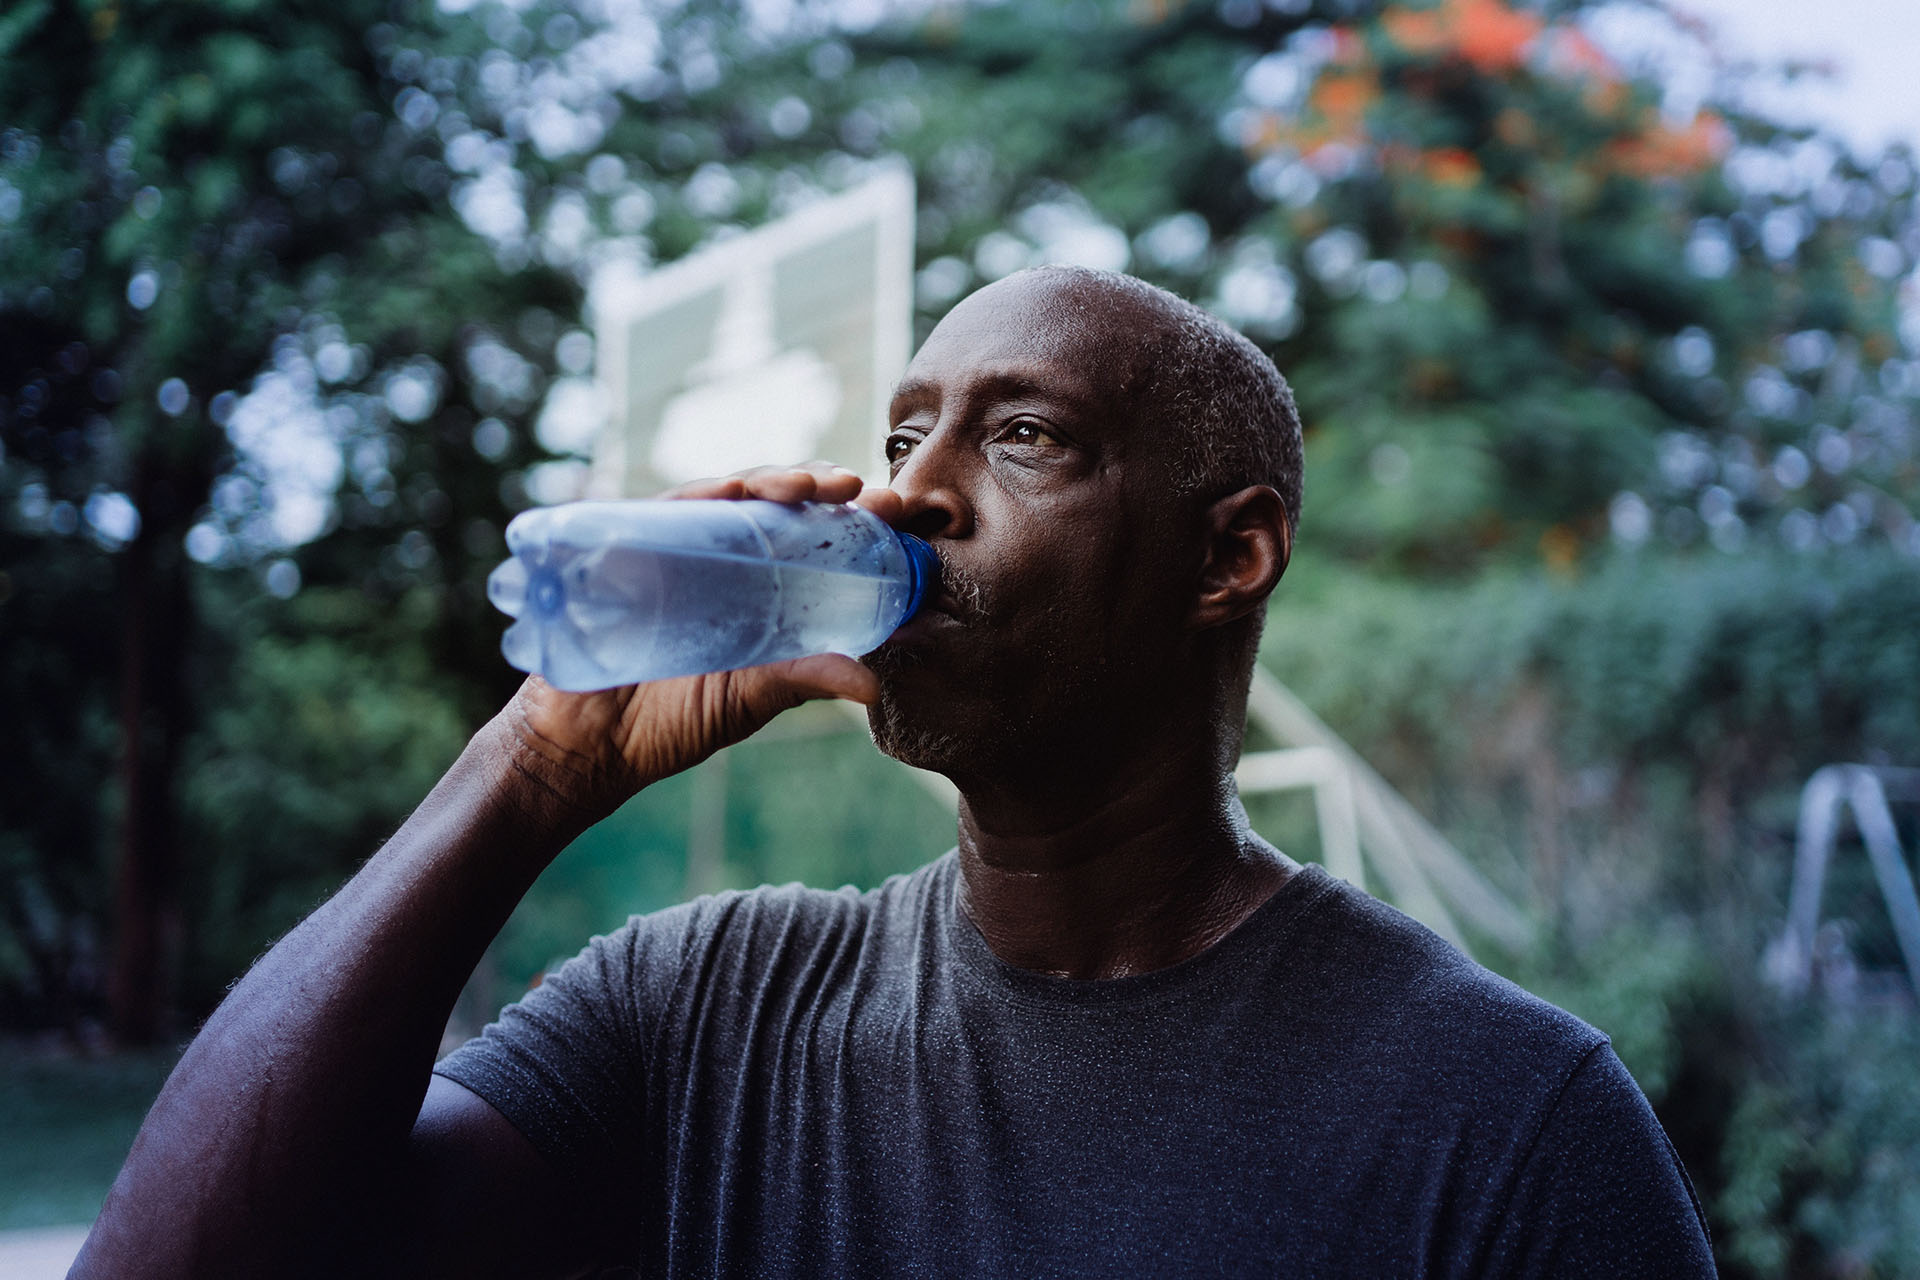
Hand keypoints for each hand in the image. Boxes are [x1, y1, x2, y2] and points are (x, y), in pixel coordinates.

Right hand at [487, 463, 905, 821]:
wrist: (587, 745)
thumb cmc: (671, 720)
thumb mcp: (751, 698)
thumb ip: (806, 679)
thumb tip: (874, 683)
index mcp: (759, 587)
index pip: (813, 537)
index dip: (855, 519)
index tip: (899, 514)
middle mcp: (721, 557)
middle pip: (777, 505)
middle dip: (822, 487)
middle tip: (864, 492)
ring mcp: (676, 548)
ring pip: (730, 495)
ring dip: (772, 481)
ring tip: (810, 486)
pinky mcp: (630, 547)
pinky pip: (667, 509)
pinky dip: (701, 495)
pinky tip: (732, 492)